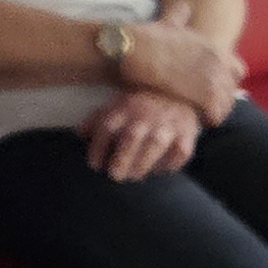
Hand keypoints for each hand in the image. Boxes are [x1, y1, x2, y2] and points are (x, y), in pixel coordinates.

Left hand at [83, 90, 203, 182]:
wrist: (180, 92)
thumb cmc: (142, 103)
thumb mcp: (118, 104)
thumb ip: (98, 119)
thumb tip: (80, 134)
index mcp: (125, 107)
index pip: (107, 127)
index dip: (98, 148)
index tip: (95, 165)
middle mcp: (146, 115)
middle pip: (131, 137)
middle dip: (121, 159)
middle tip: (115, 175)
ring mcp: (168, 124)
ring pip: (155, 144)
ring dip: (143, 164)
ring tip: (134, 176)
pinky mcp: (187, 134)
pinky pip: (179, 152)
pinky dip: (169, 164)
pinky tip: (159, 170)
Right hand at [115, 20, 243, 122]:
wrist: (131, 51)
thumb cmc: (144, 38)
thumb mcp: (168, 23)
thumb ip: (180, 17)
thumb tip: (184, 6)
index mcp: (213, 47)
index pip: (238, 71)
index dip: (225, 81)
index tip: (211, 89)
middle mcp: (218, 62)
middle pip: (233, 91)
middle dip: (221, 100)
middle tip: (204, 108)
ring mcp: (213, 79)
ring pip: (226, 105)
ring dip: (214, 112)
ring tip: (199, 116)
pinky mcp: (204, 97)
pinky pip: (216, 115)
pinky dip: (207, 120)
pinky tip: (194, 121)